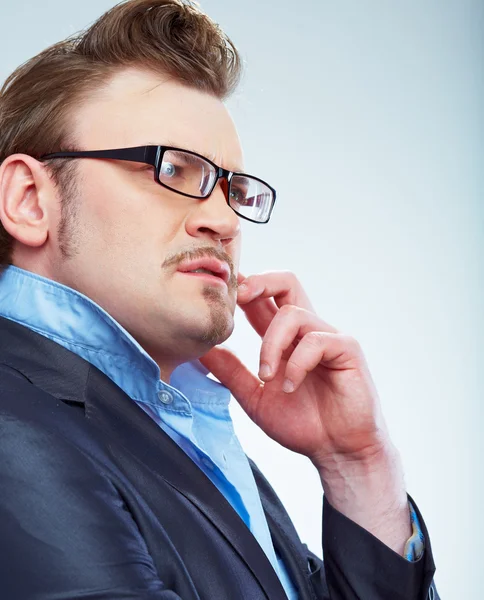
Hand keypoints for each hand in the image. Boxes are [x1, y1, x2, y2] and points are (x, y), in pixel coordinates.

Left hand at [200, 271, 410, 552]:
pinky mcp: (346, 349)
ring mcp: (328, 337)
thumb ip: (230, 371)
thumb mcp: (254, 397)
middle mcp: (306, 331)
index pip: (263, 298)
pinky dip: (296, 364)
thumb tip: (200, 351)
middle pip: (286, 282)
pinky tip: (289, 387)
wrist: (336, 451)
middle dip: (260, 282)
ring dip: (270, 344)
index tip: (220, 294)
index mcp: (285, 338)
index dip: (243, 288)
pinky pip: (315, 341)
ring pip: (292, 314)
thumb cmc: (302, 423)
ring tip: (265, 376)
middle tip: (237, 296)